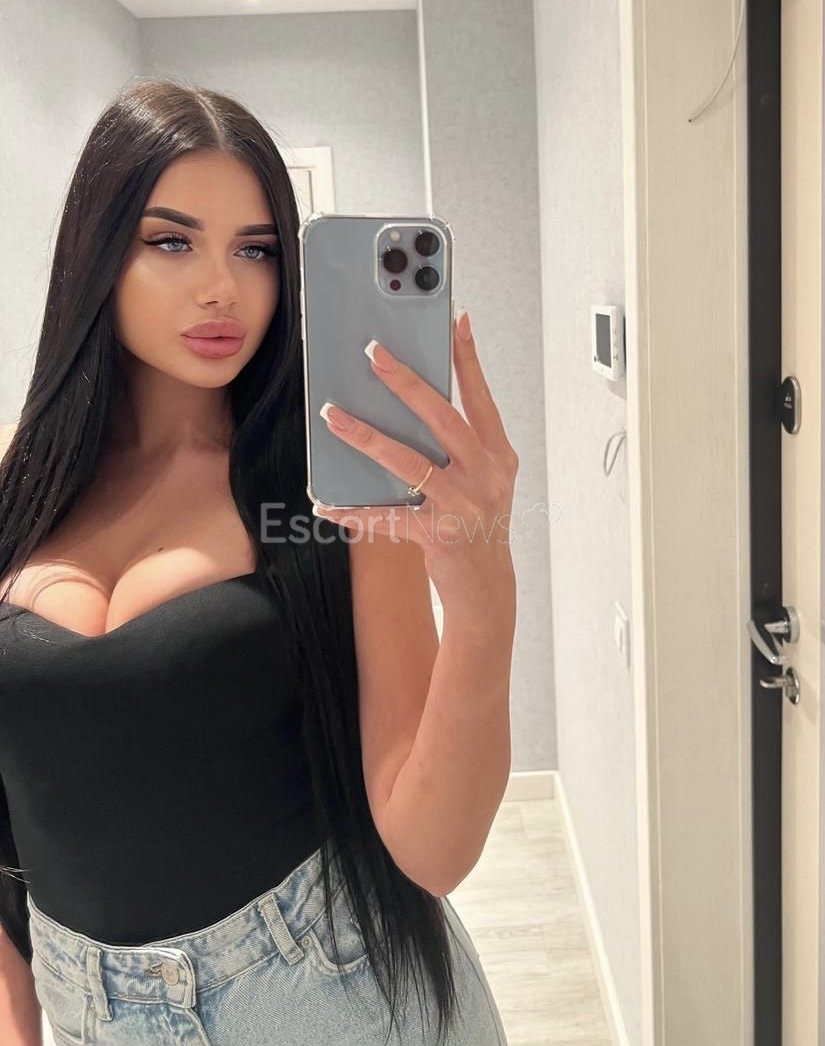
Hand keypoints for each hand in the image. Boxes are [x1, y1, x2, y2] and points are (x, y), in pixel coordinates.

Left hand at [314, 308, 518, 606]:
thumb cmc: (476, 522)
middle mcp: (486, 475)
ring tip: (332, 415)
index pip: (481, 397)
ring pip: (409, 461)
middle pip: (443, 418)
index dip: (468, 358)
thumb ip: (459, 444)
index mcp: (498, 454)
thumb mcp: (483, 478)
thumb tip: (411, 403)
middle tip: (375, 353)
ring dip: (366, 437)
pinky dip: (354, 511)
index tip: (456, 319)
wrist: (487, 585)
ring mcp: (464, 505)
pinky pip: (388, 517)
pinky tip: (325, 503)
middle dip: (407, 383)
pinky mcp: (439, 536)